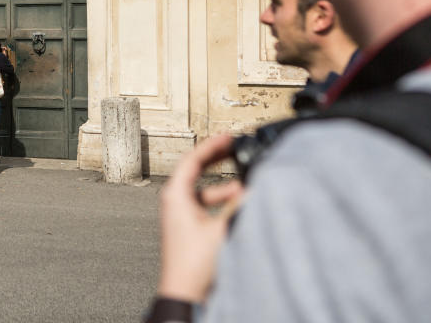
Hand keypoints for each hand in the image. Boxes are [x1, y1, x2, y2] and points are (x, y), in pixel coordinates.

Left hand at [157, 134, 244, 302]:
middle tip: (234, 147)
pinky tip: (239, 204)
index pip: (192, 159)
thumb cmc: (193, 264)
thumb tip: (255, 187)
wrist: (185, 293)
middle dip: (217, 159)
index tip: (227, 136)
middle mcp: (175, 201)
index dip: (211, 145)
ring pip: (204, 190)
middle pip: (196, 170)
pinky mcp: (189, 228)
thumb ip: (240, 204)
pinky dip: (223, 201)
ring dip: (224, 186)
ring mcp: (181, 215)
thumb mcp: (222, 228)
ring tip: (245, 183)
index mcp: (175, 195)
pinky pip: (207, 205)